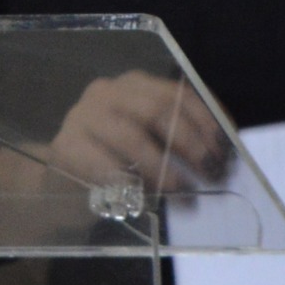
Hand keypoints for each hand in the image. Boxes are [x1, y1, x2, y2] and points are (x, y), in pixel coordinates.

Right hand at [0, 68, 233, 229]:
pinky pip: (104, 165)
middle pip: (156, 109)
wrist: (58, 183)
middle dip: (190, 143)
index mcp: (132, 85)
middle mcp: (106, 92)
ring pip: (132, 137)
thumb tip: (223, 156)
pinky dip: (130, 183)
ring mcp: (82, 118)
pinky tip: (143, 198)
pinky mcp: (65, 149)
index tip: (226, 148)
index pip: (176, 92)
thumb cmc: (116, 163)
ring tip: (184, 195)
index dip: (206, 118)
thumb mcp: (149, 143)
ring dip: (165, 168)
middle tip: (210, 173)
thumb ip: (178, 140)